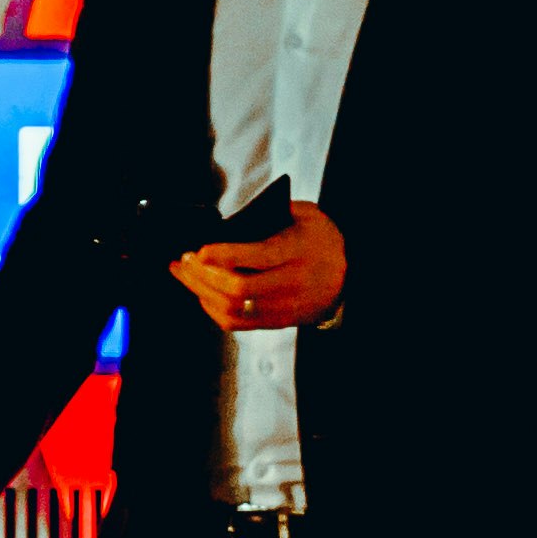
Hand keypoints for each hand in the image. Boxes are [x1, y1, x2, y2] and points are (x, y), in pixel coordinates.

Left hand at [167, 200, 347, 331]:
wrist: (352, 272)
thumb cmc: (319, 236)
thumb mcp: (303, 214)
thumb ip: (268, 217)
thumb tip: (223, 228)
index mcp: (299, 251)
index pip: (256, 258)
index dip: (223, 255)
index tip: (199, 250)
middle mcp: (293, 283)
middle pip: (238, 288)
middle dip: (203, 275)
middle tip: (184, 260)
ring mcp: (285, 307)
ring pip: (232, 309)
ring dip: (201, 293)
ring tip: (184, 275)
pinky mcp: (278, 322)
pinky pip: (237, 323)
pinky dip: (213, 309)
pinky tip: (201, 293)